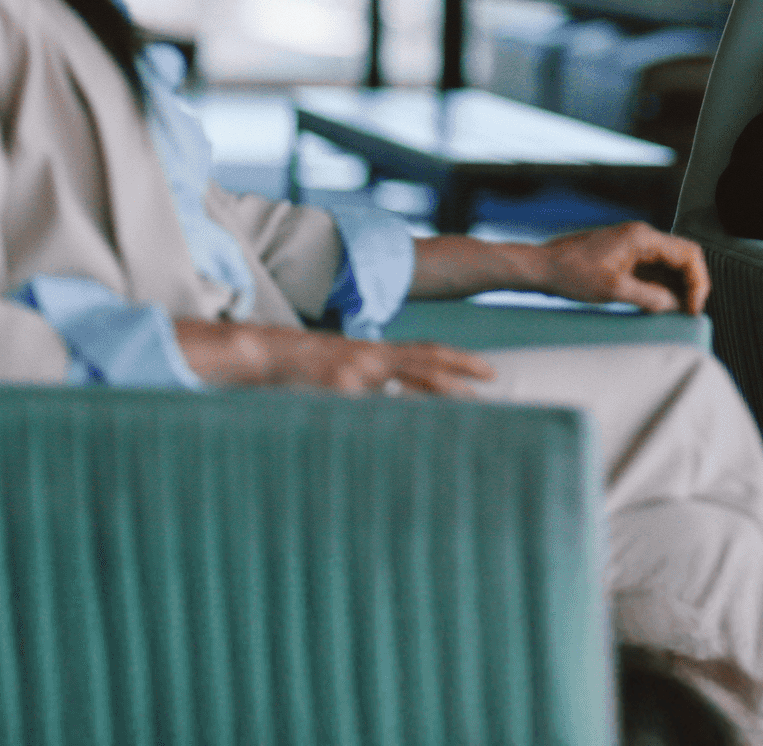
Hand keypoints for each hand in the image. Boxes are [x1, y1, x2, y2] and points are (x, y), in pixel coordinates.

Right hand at [174, 319, 495, 395]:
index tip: (489, 370)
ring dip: (437, 383)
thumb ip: (380, 382)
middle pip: (425, 357)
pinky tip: (404, 410)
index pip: (426, 352)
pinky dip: (384, 400)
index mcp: (379, 353)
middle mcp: (373, 355)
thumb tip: (408, 400)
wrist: (269, 353)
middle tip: (493, 375)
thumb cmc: (312, 370)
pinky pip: (365, 393)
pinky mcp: (336, 382)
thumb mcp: (352, 371)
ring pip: (403, 373)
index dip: (458, 359)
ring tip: (467, 395)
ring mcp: (356, 367)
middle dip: (460, 366)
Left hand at [538, 223, 710, 314]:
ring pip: (671, 265)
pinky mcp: (628, 257)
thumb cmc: (573, 274)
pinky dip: (663, 287)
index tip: (693, 307)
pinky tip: (660, 306)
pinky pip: (655, 270)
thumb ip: (649, 297)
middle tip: (689, 312)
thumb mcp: (613, 290)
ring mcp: (635, 246)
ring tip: (677, 313)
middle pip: (683, 258)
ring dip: (677, 288)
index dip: (698, 282)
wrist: (544, 267)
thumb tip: (675, 305)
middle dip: (692, 285)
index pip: (688, 254)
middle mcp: (643, 237)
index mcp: (642, 237)